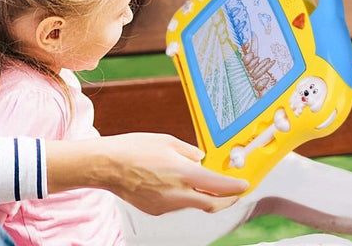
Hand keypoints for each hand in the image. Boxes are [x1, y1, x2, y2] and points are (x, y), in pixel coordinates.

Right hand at [45, 133, 247, 214]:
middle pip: (212, 203)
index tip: (244, 184)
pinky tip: (174, 183)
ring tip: (199, 180)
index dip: (235, 186)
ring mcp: (166, 205)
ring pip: (193, 203)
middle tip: (233, 192)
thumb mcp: (165, 141)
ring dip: (202, 195)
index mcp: (181, 172)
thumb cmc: (132, 149)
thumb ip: (187, 151)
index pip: (218, 185)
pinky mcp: (156, 210)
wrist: (106, 165)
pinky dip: (182, 195)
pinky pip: (176, 204)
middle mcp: (177, 193)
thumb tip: (200, 158)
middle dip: (226, 200)